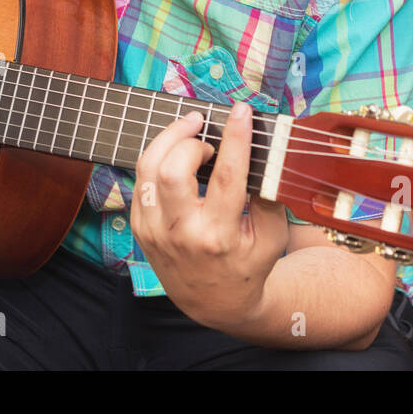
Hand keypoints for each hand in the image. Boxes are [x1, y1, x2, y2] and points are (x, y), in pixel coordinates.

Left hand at [131, 101, 289, 332]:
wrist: (213, 302)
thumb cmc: (247, 266)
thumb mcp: (272, 238)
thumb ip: (270, 197)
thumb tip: (266, 152)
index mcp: (218, 236)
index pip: (227, 177)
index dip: (235, 138)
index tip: (241, 111)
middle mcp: (181, 234)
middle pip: (172, 170)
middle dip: (190, 139)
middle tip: (208, 134)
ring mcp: (154, 231)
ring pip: (147, 169)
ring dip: (168, 140)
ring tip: (190, 131)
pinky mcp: (140, 227)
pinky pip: (141, 180)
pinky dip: (158, 159)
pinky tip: (175, 154)